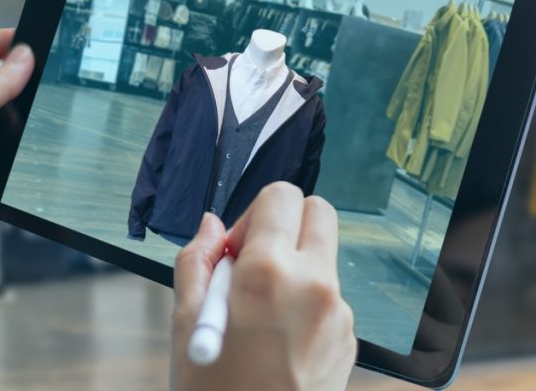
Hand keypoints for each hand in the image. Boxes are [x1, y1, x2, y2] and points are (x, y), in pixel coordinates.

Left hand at [0, 29, 33, 263]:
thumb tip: (23, 55)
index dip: (8, 40)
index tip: (38, 40)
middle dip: (21, 75)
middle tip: (49, 75)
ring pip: (2, 110)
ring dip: (22, 111)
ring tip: (42, 111)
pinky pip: (5, 140)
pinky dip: (21, 139)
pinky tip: (31, 142)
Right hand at [172, 183, 355, 390]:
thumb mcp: (185, 324)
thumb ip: (198, 261)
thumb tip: (212, 225)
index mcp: (268, 273)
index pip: (281, 196)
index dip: (254, 214)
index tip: (237, 246)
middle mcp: (313, 284)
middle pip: (318, 212)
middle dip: (287, 225)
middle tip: (256, 262)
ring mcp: (339, 311)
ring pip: (325, 257)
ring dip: (298, 267)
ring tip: (262, 314)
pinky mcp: (351, 336)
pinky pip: (332, 297)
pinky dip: (309, 303)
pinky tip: (280, 340)